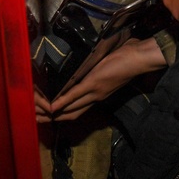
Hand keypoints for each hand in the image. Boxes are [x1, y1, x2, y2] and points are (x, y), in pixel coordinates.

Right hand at [39, 37, 166, 122]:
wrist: (139, 60)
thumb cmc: (129, 59)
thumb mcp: (113, 70)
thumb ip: (102, 71)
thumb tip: (92, 64)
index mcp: (102, 94)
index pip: (81, 108)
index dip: (67, 113)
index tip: (53, 114)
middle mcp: (97, 97)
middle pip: (74, 112)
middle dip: (57, 117)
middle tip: (40, 119)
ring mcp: (95, 91)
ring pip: (72, 106)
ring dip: (55, 111)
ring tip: (40, 114)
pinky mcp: (93, 83)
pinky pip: (74, 94)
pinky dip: (62, 101)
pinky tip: (51, 105)